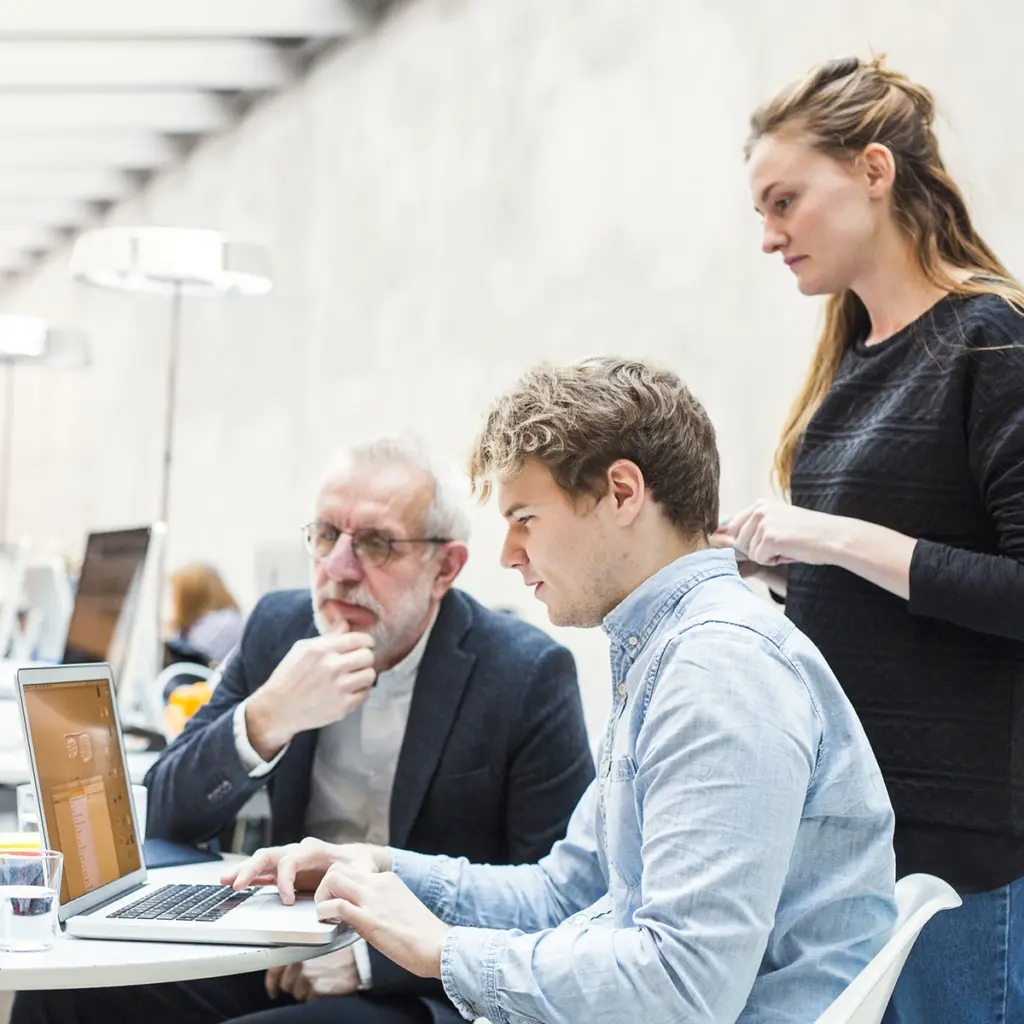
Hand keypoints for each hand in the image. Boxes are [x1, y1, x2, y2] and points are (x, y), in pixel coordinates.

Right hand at [222, 838, 392, 902]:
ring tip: (225, 880)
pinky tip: (234, 883)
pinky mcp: (286, 872)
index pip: (291, 859)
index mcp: (314, 850)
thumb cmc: (359, 866)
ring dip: (244, 870)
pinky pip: (264, 872)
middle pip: (270, 855)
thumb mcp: (360, 872)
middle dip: (251, 868)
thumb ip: (354, 881)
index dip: (285, 880)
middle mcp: (299, 852)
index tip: (287, 901)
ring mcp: (290, 861)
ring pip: (262, 860)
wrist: (359, 861)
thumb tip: (345, 893)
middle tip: (236, 884)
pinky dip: (249, 877)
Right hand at [245, 632, 376, 758]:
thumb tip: (347, 624)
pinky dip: (360, 692)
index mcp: (321, 650)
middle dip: (365, 657)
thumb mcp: (302, 649)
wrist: (277, 710)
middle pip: (368, 656)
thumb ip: (328, 637)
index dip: (366, 641)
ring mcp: (338, 689)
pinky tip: (348, 691)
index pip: (359, 639)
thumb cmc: (289, 677)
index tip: (366, 645)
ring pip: (370, 675)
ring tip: (354, 676)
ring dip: (364, 675)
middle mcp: (331, 667)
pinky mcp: (342, 707)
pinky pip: (365, 694)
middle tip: (358, 662)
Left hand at [265, 947, 359, 1001]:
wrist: (361, 960)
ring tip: (321, 981)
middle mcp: (301, 962)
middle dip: (295, 984)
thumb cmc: (343, 951)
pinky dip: (316, 997)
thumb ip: (301, 950)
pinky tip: (326, 988)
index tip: (273, 990)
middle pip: (286, 984)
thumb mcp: (320, 944)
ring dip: (306, 991)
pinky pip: (308, 1000)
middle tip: (311, 979)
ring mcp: (308, 977)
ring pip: (297, 994)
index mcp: (300, 947)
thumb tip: (285, 967)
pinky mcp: (316, 991)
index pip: (275, 968)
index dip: (272, 982)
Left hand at [315, 868, 449, 978]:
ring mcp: (373, 899)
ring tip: (327, 915)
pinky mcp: (368, 919)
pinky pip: (336, 906)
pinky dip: (324, 913)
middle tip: (327, 906)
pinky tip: (329, 924)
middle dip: (325, 886)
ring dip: (322, 896)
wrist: (437, 946)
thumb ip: (382, 902)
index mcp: (387, 879)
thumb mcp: (400, 905)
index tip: (339, 901)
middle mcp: (378, 883)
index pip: (353, 869)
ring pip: (332, 878)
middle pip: (338, 868)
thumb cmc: (422, 934)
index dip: (340, 885)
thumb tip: (363, 912)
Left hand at [717, 500, 846, 566]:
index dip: (741, 541)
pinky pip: (760, 558)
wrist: (833, 537)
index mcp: (760, 504)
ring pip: (748, 551)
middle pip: (737, 541)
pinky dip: (774, 561)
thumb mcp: (777, 524)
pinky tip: (790, 551)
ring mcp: (764, 522)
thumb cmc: (807, 535)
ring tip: (787, 547)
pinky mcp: (770, 537)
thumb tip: (720, 540)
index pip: (732, 526)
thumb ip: (752, 529)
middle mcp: (759, 510)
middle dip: (755, 550)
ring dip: (766, 555)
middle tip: (779, 546)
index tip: (757, 543)